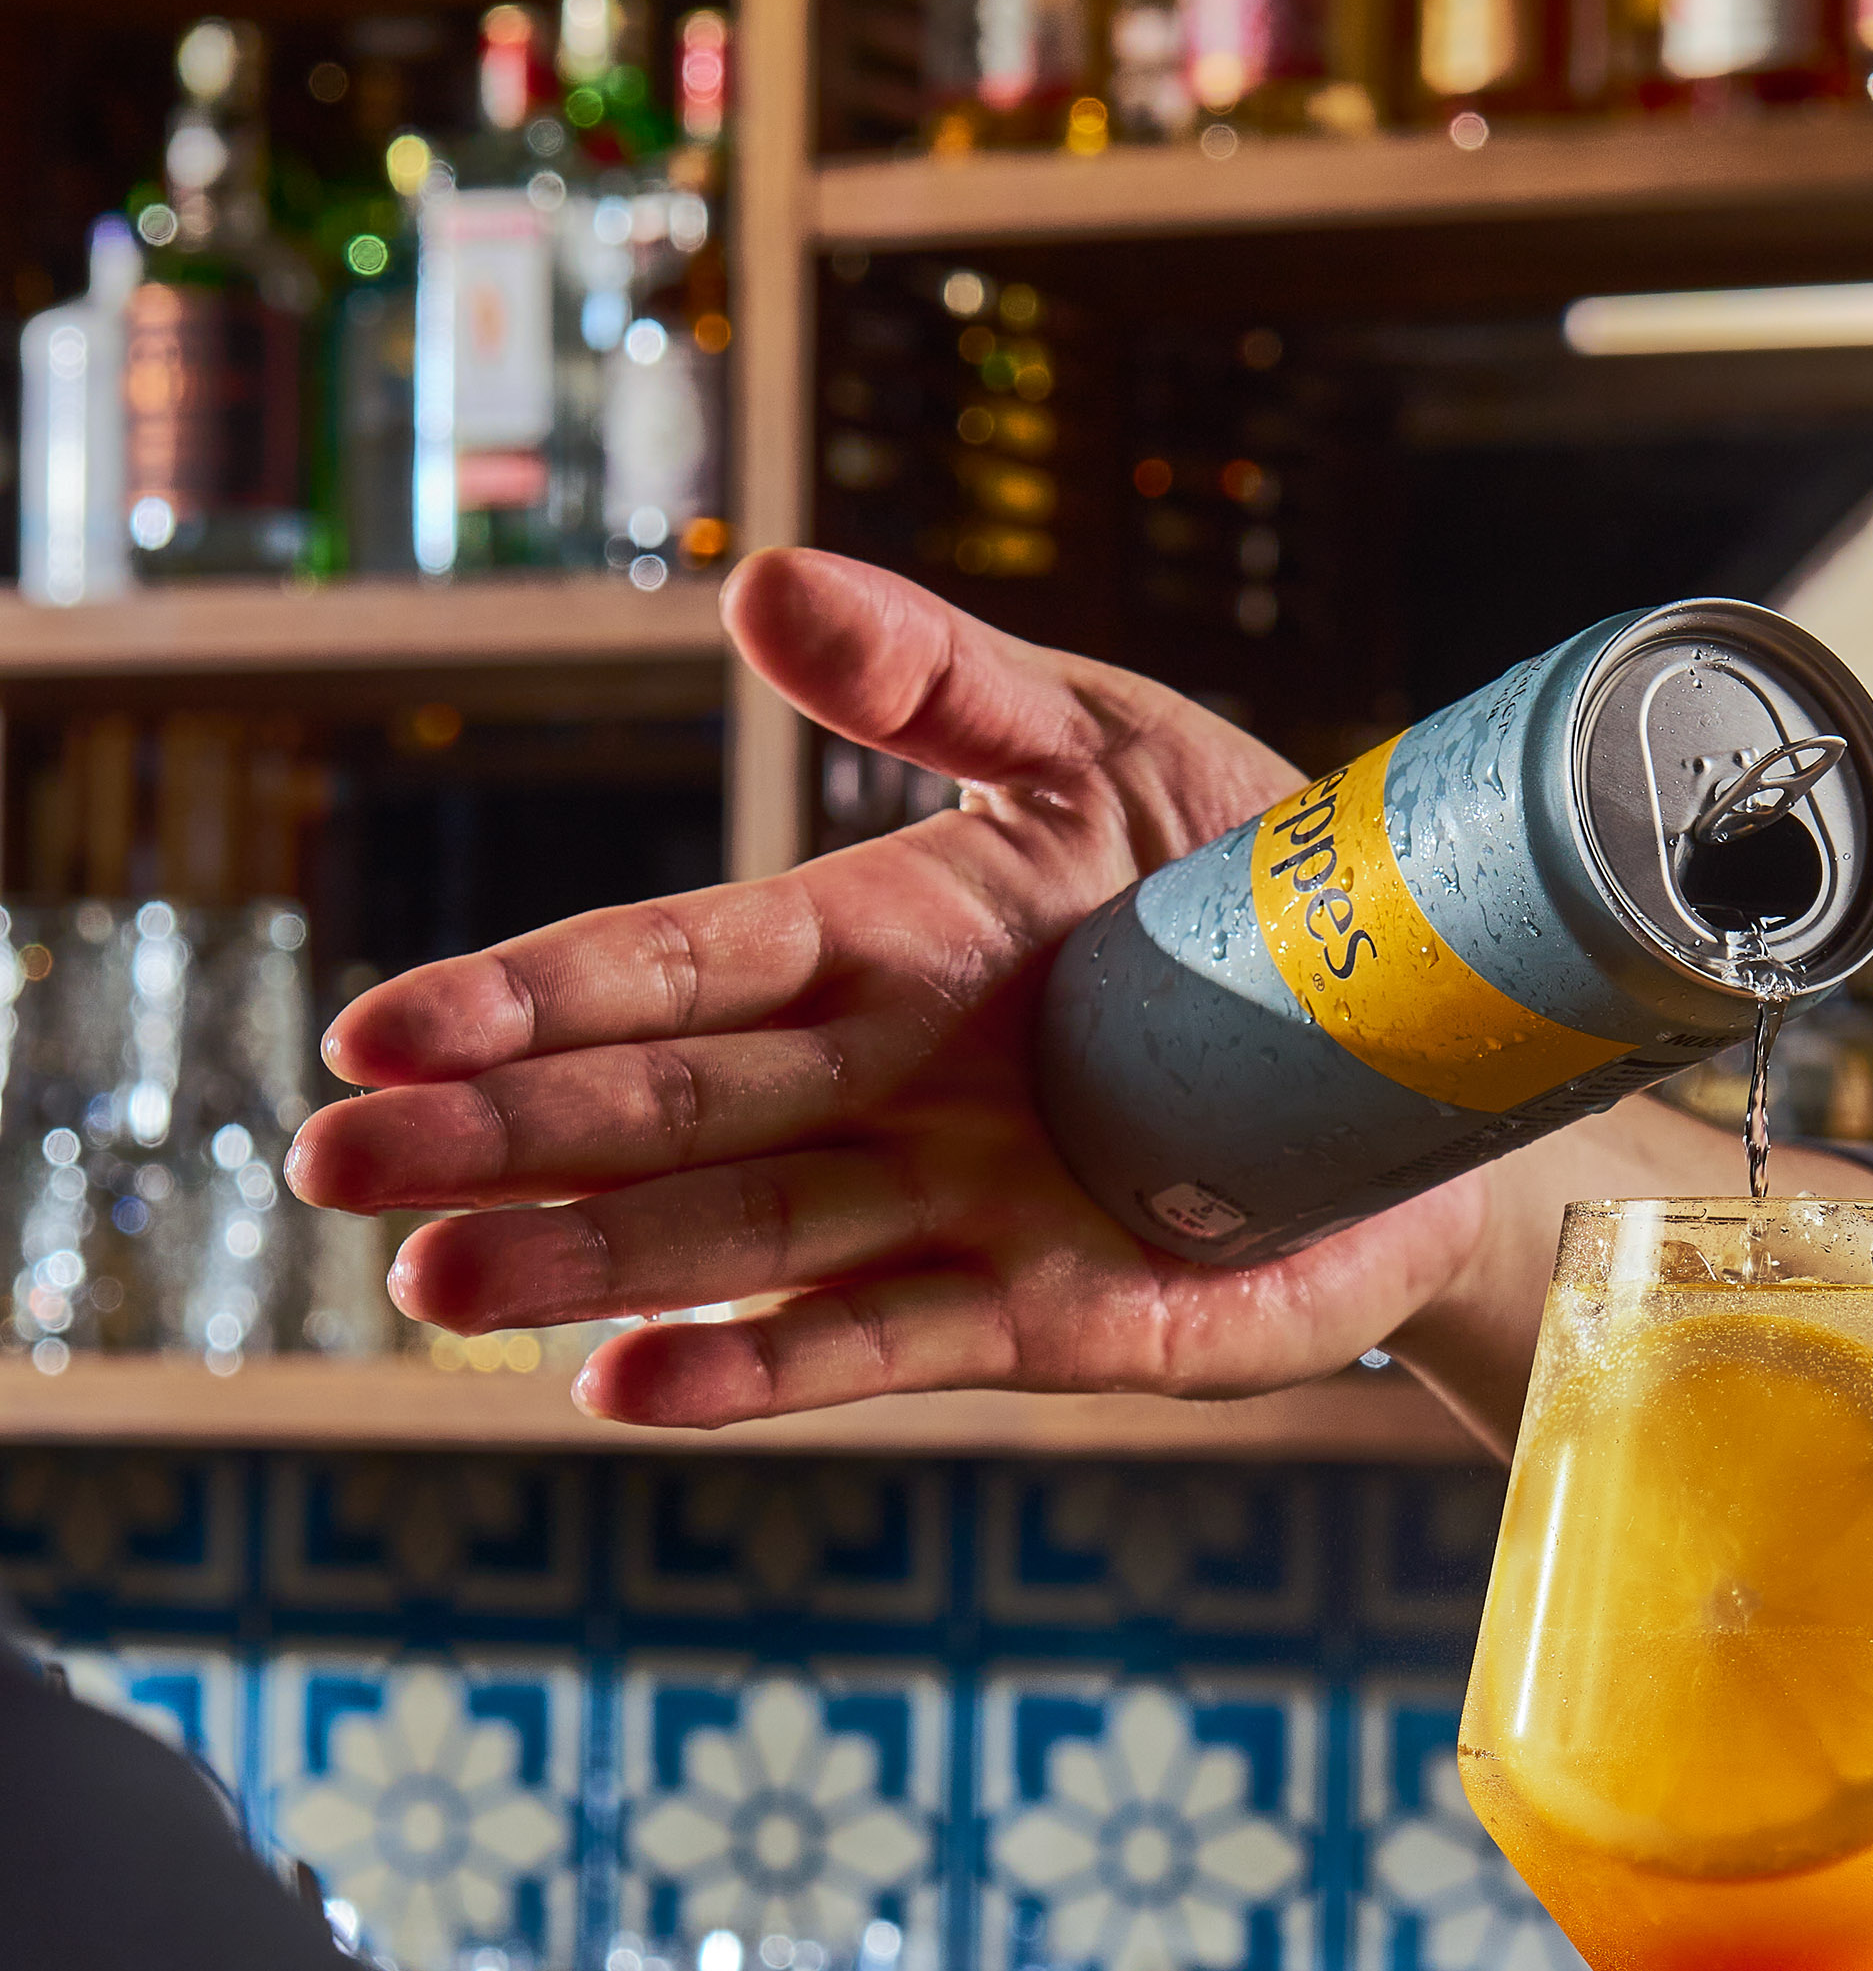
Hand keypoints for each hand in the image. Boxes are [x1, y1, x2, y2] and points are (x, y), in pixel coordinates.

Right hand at [283, 551, 1492, 1433]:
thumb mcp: (1111, 744)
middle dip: (501, 1138)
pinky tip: (623, 1387)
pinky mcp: (1045, 1317)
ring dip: (589, 1264)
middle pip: (666, 1108)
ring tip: (437, 1282)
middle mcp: (888, 1083)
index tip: (388, 1026)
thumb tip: (760, 583)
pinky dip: (758, 1369)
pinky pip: (884, 1345)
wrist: (1441, 1057)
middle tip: (333, 1165)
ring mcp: (954, 1207)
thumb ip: (942, 679)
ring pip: (738, 1239)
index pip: (682, 961)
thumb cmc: (1259, 885)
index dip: (537, 993)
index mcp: (888, 935)